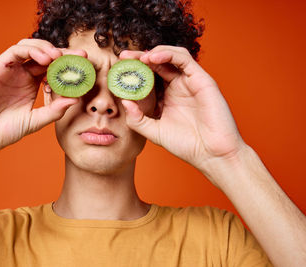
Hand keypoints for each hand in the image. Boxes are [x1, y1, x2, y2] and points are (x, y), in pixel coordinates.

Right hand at [0, 39, 83, 154]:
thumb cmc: (4, 131)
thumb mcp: (35, 121)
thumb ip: (54, 111)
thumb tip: (75, 100)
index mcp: (32, 83)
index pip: (53, 68)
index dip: (68, 65)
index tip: (85, 66)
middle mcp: (22, 74)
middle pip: (44, 55)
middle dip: (63, 53)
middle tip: (80, 56)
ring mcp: (9, 70)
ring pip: (30, 48)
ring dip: (46, 48)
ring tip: (59, 57)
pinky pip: (15, 52)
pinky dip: (31, 51)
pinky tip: (44, 58)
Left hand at [120, 46, 245, 176]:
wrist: (212, 154)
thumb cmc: (186, 145)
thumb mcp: (154, 132)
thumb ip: (137, 119)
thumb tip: (124, 102)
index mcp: (167, 97)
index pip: (148, 77)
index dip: (134, 71)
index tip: (118, 68)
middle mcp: (178, 87)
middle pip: (157, 64)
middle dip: (139, 58)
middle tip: (123, 56)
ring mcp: (190, 82)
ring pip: (171, 56)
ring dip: (154, 53)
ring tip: (139, 58)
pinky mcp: (202, 79)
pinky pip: (184, 59)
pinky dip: (168, 54)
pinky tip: (152, 58)